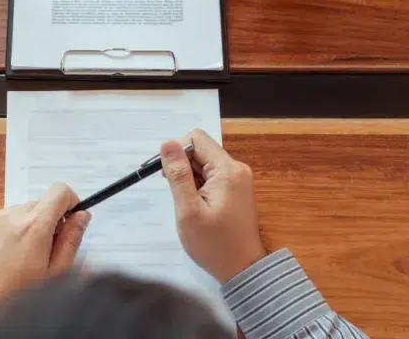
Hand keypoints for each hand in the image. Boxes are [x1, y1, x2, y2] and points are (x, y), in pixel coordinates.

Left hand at [0, 183, 91, 312]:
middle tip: (43, 247)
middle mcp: (13, 214)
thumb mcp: (55, 271)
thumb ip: (72, 239)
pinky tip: (4, 252)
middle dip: (47, 220)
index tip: (69, 219)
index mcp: (36, 225)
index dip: (70, 202)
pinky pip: (2, 217)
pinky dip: (7, 229)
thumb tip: (82, 215)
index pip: (60, 191)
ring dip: (26, 225)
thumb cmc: (20, 292)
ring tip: (20, 253)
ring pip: (21, 210)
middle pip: (40, 203)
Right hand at [160, 129, 266, 283]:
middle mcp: (236, 169)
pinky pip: (212, 177)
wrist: (242, 270)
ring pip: (205, 164)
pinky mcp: (236, 191)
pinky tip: (195, 206)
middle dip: (182, 166)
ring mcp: (238, 180)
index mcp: (227, 169)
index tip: (166, 174)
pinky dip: (198, 186)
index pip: (197, 139)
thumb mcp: (189, 210)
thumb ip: (178, 174)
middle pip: (201, 151)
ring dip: (189, 178)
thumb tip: (167, 143)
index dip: (177, 151)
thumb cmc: (213, 244)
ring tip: (186, 204)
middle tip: (174, 193)